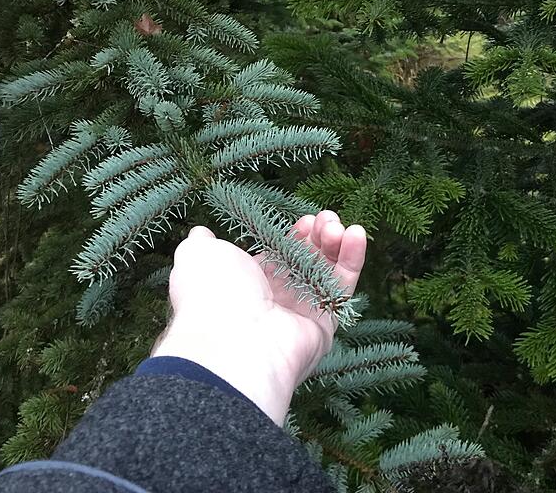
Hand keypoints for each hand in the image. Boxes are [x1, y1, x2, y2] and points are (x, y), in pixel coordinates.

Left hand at [151, 211, 366, 424]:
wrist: (233, 338)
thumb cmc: (213, 293)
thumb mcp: (198, 255)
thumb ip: (203, 242)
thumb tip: (201, 234)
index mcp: (245, 283)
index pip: (278, 256)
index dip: (293, 236)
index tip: (305, 219)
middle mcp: (273, 300)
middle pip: (305, 263)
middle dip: (317, 237)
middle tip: (327, 218)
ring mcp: (300, 315)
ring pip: (326, 274)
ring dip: (335, 245)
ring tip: (338, 225)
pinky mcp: (324, 326)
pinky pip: (342, 290)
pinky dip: (352, 261)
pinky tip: (356, 235)